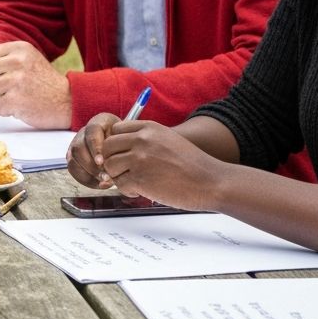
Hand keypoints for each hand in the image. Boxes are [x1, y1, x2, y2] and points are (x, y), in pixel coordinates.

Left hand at [0, 42, 69, 127]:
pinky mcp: (16, 100)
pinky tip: (18, 107)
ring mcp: (17, 81)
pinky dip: (3, 110)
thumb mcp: (29, 58)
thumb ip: (6, 57)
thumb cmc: (44, 81)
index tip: (3, 75)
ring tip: (14, 97)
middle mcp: (18, 61)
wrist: (68, 101)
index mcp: (20, 48)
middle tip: (6, 89)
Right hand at [66, 112, 119, 187]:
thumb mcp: (127, 139)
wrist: (122, 140)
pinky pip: (73, 170)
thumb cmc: (126, 140)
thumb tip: (111, 170)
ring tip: (104, 181)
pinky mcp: (73, 157)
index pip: (92, 132)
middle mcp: (84, 132)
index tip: (101, 162)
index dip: (95, 148)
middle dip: (91, 166)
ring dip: (88, 174)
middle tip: (106, 176)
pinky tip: (100, 184)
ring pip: (73, 160)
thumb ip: (120, 149)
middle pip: (78, 148)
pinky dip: (86, 180)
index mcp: (98, 122)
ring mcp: (76, 144)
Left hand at [99, 121, 220, 209]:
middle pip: (106, 147)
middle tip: (123, 171)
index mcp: (149, 128)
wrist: (210, 182)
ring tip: (135, 182)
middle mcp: (142, 140)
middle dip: (111, 160)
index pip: (115, 130)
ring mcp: (139, 159)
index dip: (115, 144)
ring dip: (118, 176)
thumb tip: (120, 145)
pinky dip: (127, 190)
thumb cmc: (191, 164)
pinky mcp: (139, 179)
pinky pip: (119, 184)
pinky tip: (142, 191)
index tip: (122, 155)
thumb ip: (145, 138)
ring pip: (110, 166)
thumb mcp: (167, 139)